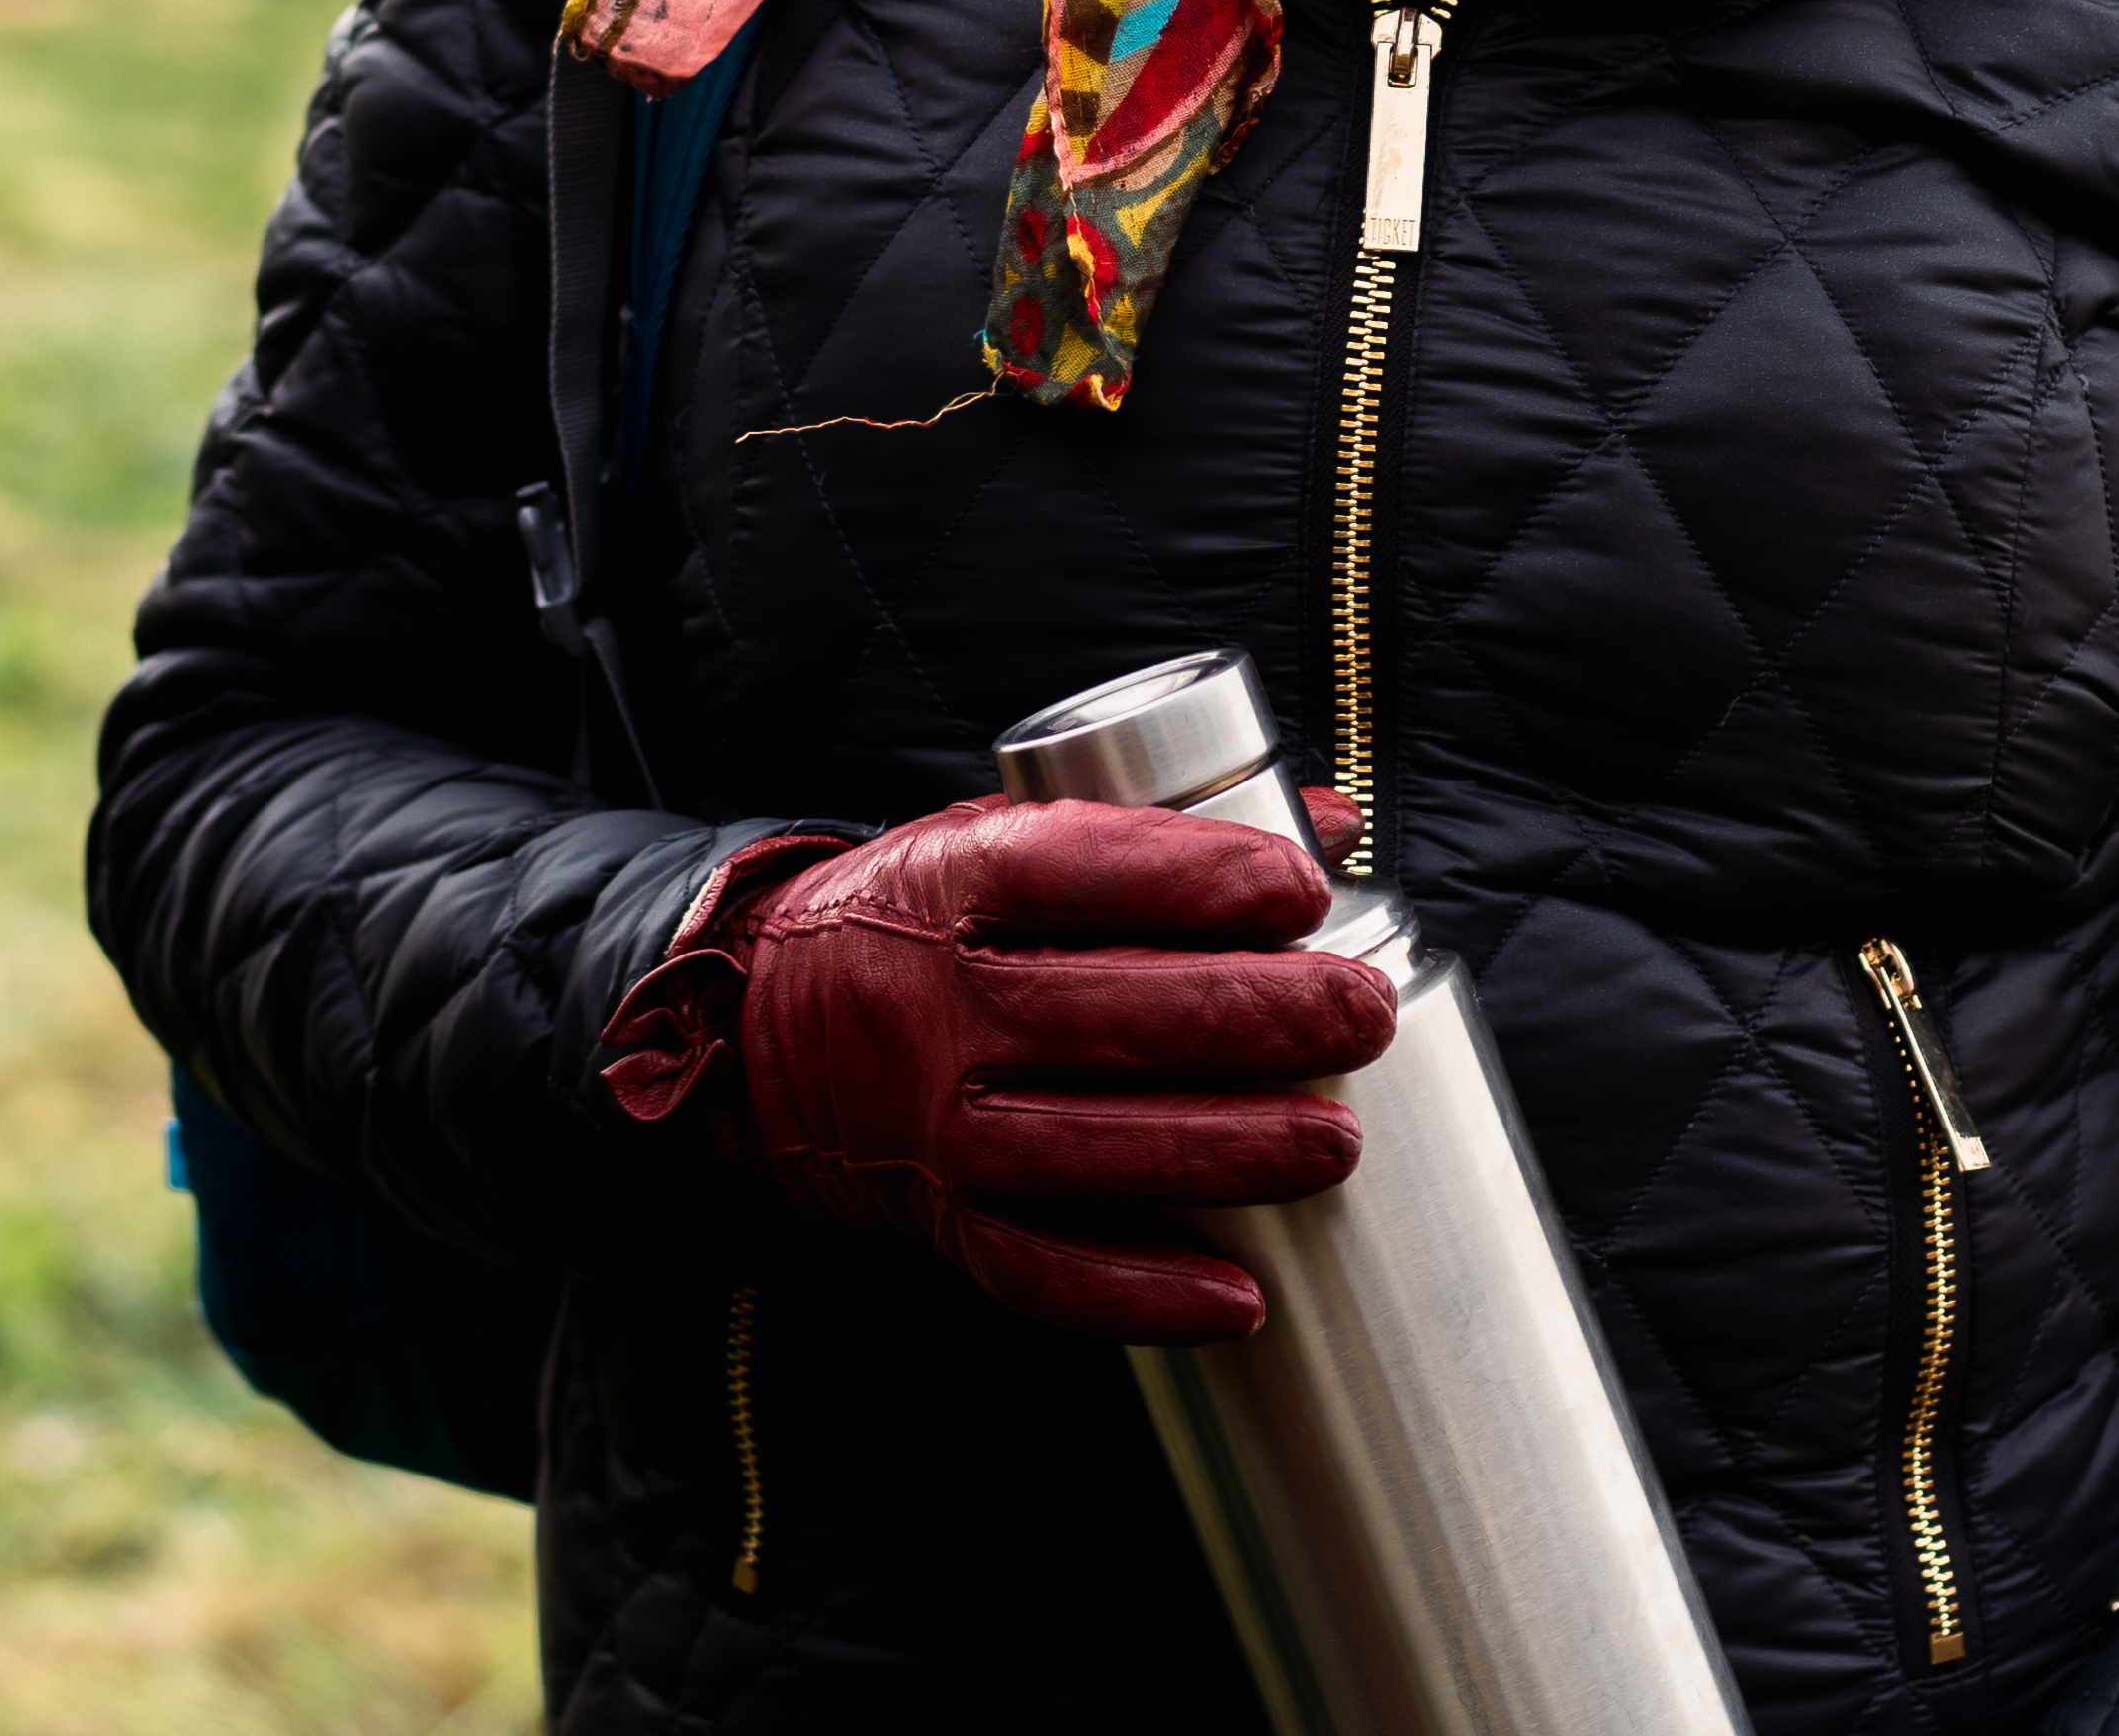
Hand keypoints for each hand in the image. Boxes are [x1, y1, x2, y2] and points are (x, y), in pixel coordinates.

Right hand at [730, 797, 1392, 1339]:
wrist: (758, 1036)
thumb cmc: (923, 925)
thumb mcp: (1001, 841)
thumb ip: (1160, 833)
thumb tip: (1332, 820)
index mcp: (954, 884)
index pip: (1074, 868)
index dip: (1194, 880)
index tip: (1299, 890)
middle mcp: (937, 1007)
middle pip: (1104, 1013)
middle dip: (1251, 1017)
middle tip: (1360, 1015)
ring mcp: (933, 1124)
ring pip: (1087, 1149)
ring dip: (1222, 1152)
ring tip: (1337, 1145)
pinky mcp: (939, 1220)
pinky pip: (1041, 1271)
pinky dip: (1141, 1294)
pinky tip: (1244, 1298)